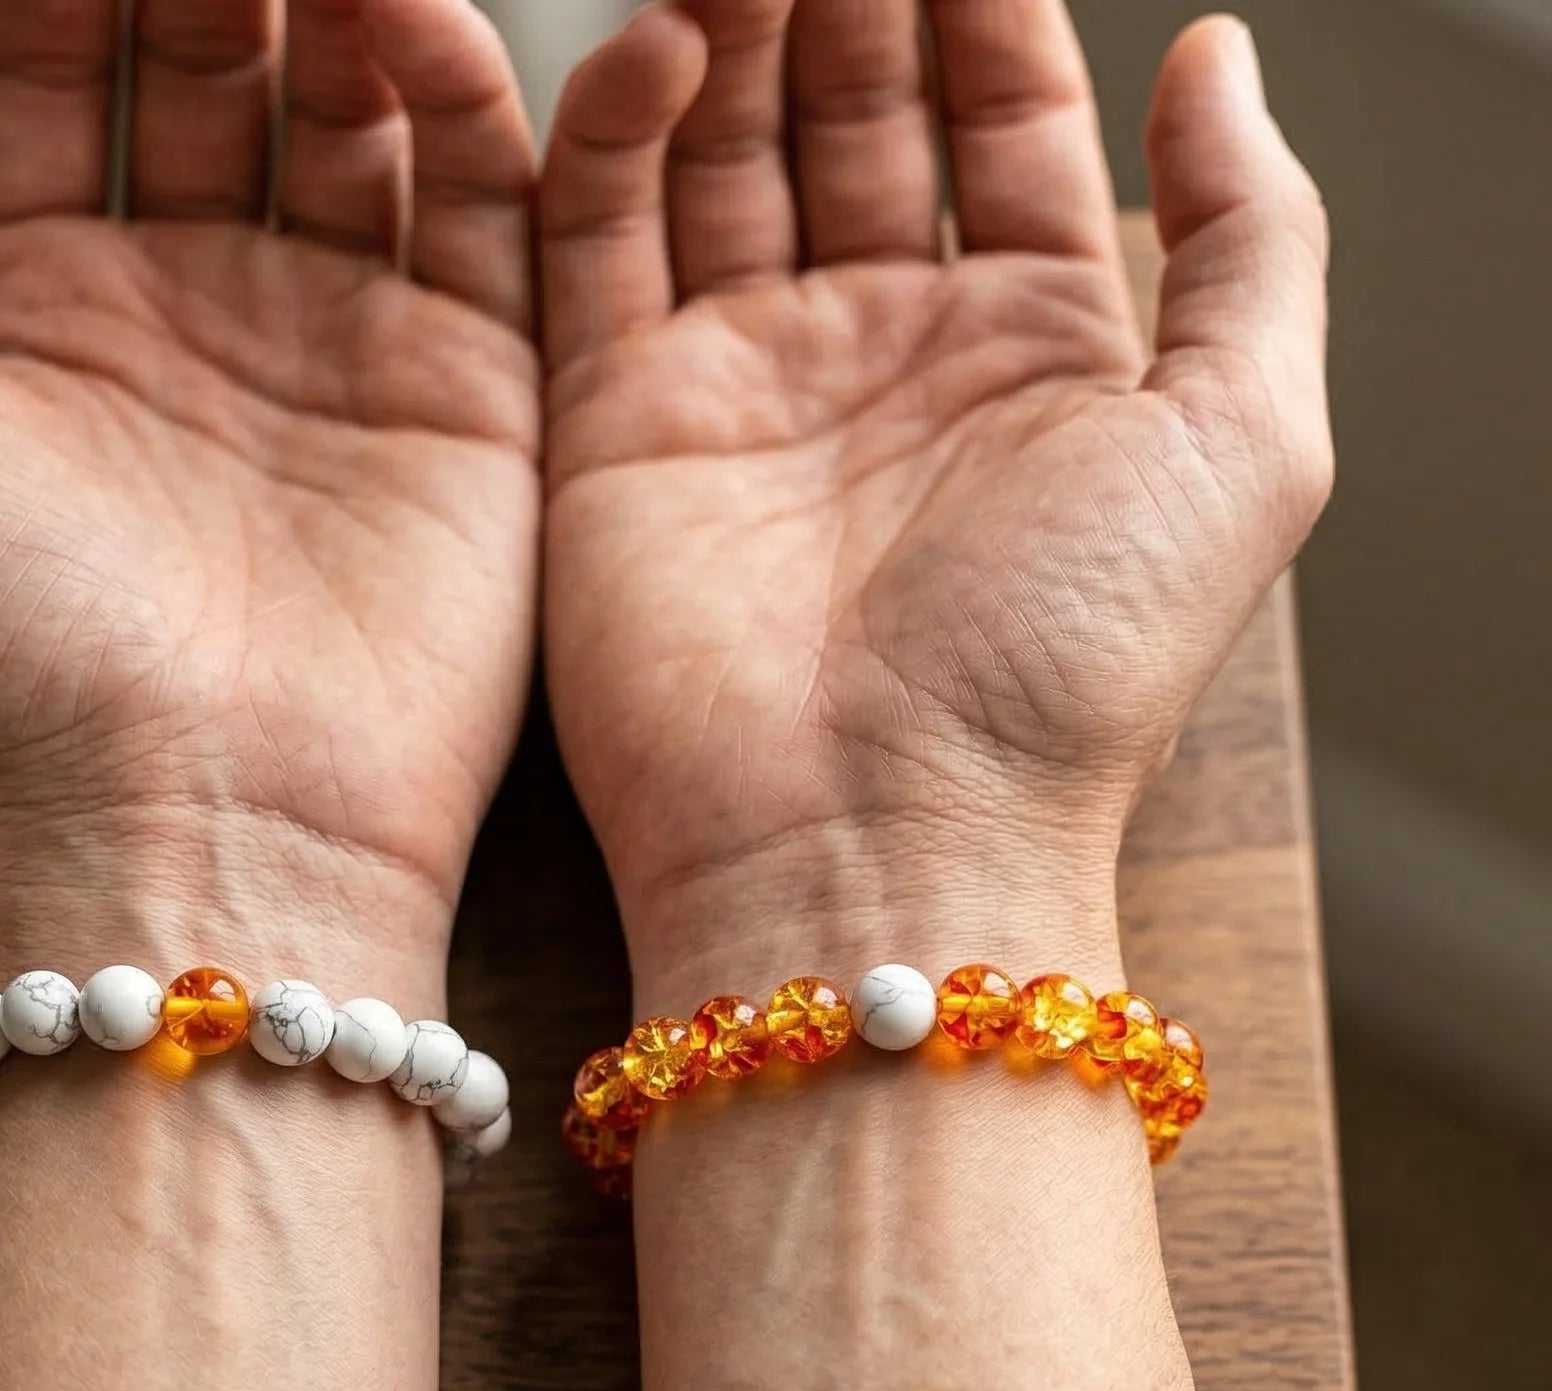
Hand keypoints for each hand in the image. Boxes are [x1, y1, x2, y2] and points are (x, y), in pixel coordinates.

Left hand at [0, 0, 539, 968]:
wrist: (205, 829)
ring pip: (359, 119)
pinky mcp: (470, 400)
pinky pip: (485, 212)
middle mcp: (200, 323)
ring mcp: (342, 353)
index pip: (55, 84)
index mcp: (48, 320)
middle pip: (217, 74)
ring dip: (351, 16)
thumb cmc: (4, 667)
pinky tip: (426, 33)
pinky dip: (468, 106)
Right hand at [539, 2, 1330, 977]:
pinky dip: (612, 132)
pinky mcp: (615, 426)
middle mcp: (881, 355)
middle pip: (853, 111)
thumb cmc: (1065, 674)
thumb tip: (1217, 54)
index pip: (999, 115)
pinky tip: (659, 49)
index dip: (979, 0)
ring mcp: (742, 385)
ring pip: (720, 150)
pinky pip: (597, 239)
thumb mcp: (1245, 441)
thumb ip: (1254, 234)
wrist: (871, 845)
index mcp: (1032, 350)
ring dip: (728, 32)